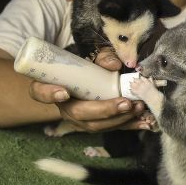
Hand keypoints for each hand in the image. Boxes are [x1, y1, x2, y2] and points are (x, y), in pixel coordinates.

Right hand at [27, 46, 149, 131]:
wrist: (88, 78)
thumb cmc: (85, 65)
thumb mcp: (90, 56)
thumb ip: (102, 57)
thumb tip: (115, 65)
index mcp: (52, 87)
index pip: (41, 92)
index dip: (50, 94)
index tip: (64, 93)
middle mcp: (64, 107)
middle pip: (79, 114)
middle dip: (104, 111)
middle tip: (125, 103)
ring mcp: (80, 119)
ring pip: (96, 125)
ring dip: (119, 119)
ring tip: (137, 107)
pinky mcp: (97, 124)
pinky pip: (112, 128)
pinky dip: (129, 125)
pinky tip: (144, 122)